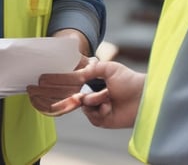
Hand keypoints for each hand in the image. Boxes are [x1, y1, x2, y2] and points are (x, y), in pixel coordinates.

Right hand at [29, 58, 143, 126]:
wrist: (144, 96)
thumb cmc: (129, 80)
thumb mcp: (109, 67)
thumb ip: (91, 69)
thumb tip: (77, 74)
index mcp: (94, 82)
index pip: (73, 82)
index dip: (60, 81)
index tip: (43, 79)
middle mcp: (94, 95)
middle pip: (72, 95)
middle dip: (67, 93)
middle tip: (58, 91)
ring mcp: (97, 108)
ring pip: (83, 105)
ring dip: (95, 99)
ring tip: (108, 96)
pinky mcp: (101, 120)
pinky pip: (91, 116)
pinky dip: (99, 109)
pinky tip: (109, 105)